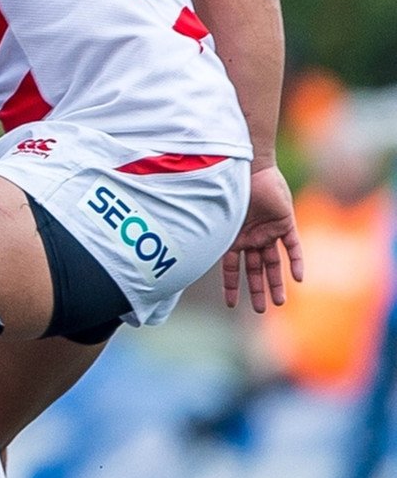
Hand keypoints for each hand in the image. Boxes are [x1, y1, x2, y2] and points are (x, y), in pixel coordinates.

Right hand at [221, 163, 303, 312]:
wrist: (250, 167)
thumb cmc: (228, 187)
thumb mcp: (216, 215)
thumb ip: (206, 231)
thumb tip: (180, 249)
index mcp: (233, 238)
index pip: (233, 268)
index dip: (232, 287)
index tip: (232, 305)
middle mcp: (251, 237)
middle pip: (255, 269)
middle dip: (258, 290)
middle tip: (262, 310)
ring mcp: (269, 231)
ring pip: (274, 262)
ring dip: (277, 281)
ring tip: (280, 301)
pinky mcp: (285, 223)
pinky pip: (293, 246)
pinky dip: (296, 261)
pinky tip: (298, 278)